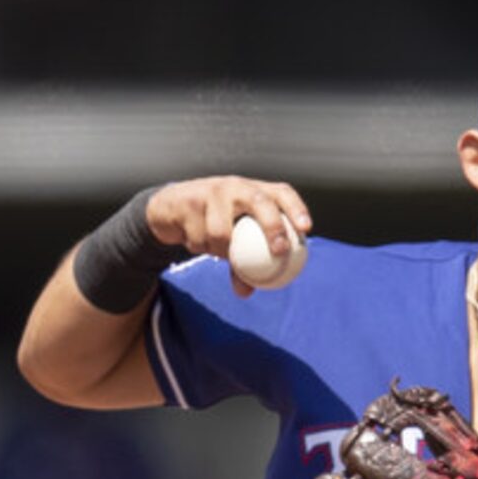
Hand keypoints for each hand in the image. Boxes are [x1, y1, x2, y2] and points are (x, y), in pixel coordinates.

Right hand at [143, 179, 313, 297]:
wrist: (171, 207)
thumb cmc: (212, 223)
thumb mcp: (229, 240)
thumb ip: (240, 263)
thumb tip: (247, 291)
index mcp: (253, 191)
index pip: (281, 193)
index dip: (296, 209)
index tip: (306, 230)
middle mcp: (236, 187)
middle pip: (260, 202)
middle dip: (272, 226)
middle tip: (279, 251)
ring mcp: (213, 192)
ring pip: (222, 232)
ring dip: (218, 251)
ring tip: (213, 249)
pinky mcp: (190, 202)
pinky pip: (199, 239)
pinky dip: (198, 247)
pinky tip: (193, 240)